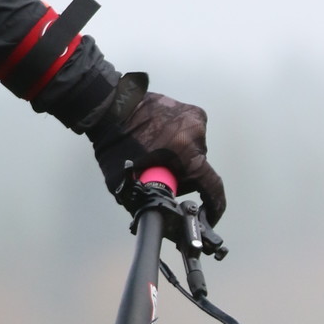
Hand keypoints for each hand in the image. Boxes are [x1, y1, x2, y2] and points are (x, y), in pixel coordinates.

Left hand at [91, 73, 225, 221]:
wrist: (109, 108)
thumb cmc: (115, 143)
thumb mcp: (127, 182)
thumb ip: (145, 199)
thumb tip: (152, 215)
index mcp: (187, 156)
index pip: (212, 187)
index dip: (214, 206)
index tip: (210, 214)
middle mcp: (196, 136)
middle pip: (198, 168)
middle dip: (182, 176)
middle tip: (160, 174)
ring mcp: (194, 120)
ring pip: (191, 150)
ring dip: (178, 156)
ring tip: (154, 152)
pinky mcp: (188, 110)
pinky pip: (188, 133)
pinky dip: (176, 139)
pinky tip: (158, 138)